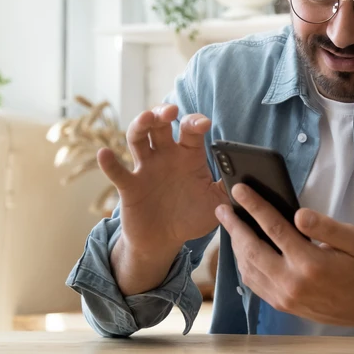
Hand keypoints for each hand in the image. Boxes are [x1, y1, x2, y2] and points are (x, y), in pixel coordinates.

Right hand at [100, 104, 228, 255]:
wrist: (165, 241)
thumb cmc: (192, 217)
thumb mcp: (217, 203)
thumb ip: (231, 189)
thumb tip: (248, 178)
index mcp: (189, 155)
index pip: (190, 130)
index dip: (195, 122)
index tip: (203, 124)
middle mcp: (166, 156)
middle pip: (160, 125)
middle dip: (163, 112)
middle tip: (171, 111)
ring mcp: (146, 168)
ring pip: (138, 138)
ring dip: (139, 125)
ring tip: (146, 119)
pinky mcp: (129, 186)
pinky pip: (117, 171)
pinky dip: (109, 163)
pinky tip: (105, 154)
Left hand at [216, 184, 353, 332]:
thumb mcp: (353, 239)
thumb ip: (325, 225)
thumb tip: (299, 214)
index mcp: (310, 262)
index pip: (275, 228)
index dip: (255, 206)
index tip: (239, 190)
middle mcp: (292, 281)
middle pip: (251, 249)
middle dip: (234, 225)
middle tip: (222, 208)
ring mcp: (283, 296)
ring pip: (248, 267)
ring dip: (235, 244)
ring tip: (230, 224)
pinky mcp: (280, 304)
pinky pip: (252, 282)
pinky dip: (243, 263)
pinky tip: (242, 249)